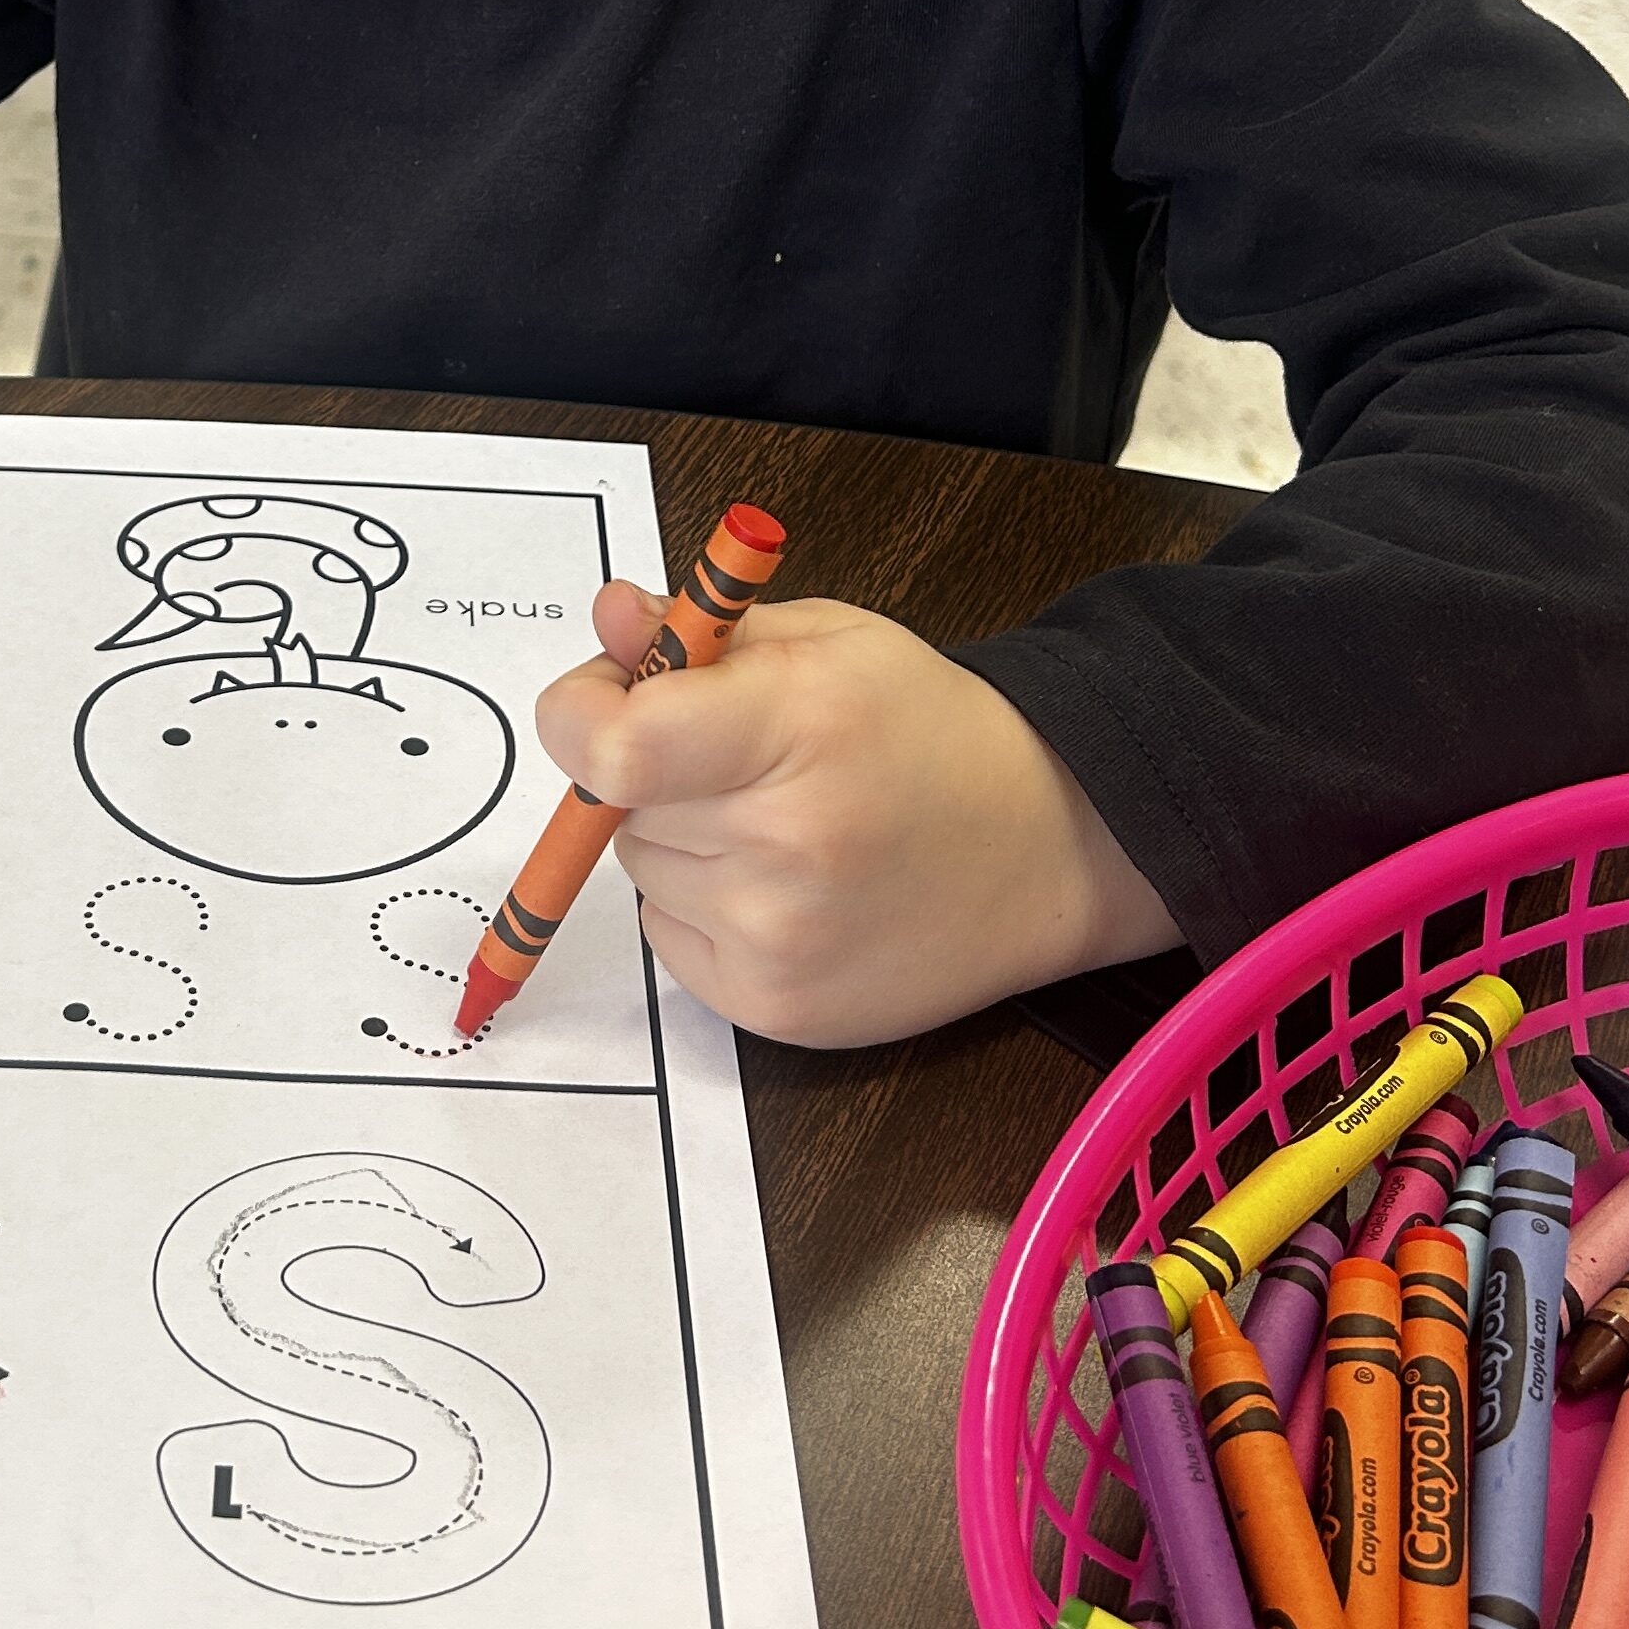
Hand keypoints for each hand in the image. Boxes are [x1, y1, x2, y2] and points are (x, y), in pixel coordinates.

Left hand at [535, 582, 1179, 1045]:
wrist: (1048, 846)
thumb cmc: (927, 729)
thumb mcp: (826, 642)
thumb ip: (700, 633)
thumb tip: (607, 618)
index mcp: (798, 725)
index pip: (619, 748)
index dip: (580, 717)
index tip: (597, 701)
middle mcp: (788, 842)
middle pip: (621, 806)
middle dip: (653, 771)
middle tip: (739, 758)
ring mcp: (781, 939)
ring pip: (643, 872)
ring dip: (683, 842)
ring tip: (782, 824)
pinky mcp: (777, 1010)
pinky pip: (669, 939)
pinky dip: (704, 909)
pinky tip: (787, 888)